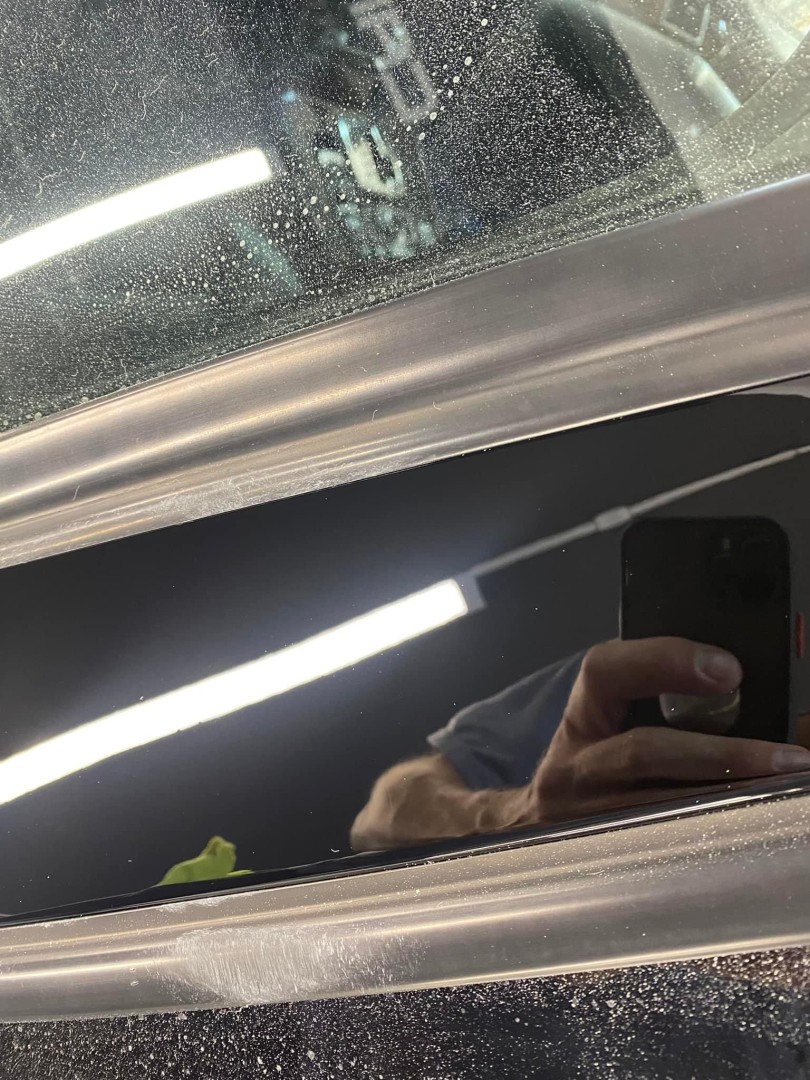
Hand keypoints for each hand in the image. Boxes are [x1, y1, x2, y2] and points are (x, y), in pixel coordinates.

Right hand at [519, 637, 809, 824]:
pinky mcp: (600, 859)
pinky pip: (663, 847)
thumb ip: (659, 699)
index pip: (606, 670)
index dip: (664, 661)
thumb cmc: (591, 766)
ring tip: (784, 791)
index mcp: (581, 718)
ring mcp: (583, 819)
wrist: (533, 827)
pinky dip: (712, 834)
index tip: (728, 669)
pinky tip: (752, 829)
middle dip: (723, 753)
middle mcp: (572, 769)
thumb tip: (744, 694)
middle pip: (643, 752)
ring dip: (729, 800)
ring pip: (660, 810)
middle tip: (789, 756)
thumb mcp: (609, 721)